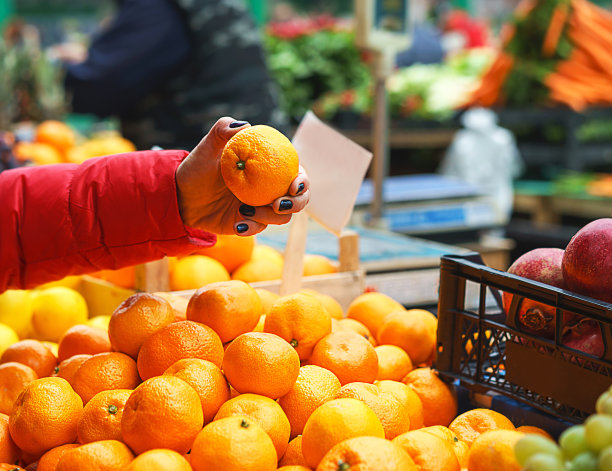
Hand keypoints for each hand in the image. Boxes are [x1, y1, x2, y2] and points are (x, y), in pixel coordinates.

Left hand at [176, 117, 309, 235]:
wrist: (181, 197)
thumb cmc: (197, 168)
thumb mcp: (207, 147)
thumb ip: (223, 130)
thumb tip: (245, 125)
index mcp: (268, 167)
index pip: (296, 172)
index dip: (303, 180)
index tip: (293, 186)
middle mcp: (270, 188)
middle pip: (300, 199)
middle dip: (297, 203)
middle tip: (278, 204)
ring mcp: (262, 207)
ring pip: (283, 217)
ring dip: (269, 217)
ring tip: (245, 211)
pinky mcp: (251, 224)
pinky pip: (260, 229)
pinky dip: (252, 228)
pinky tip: (238, 225)